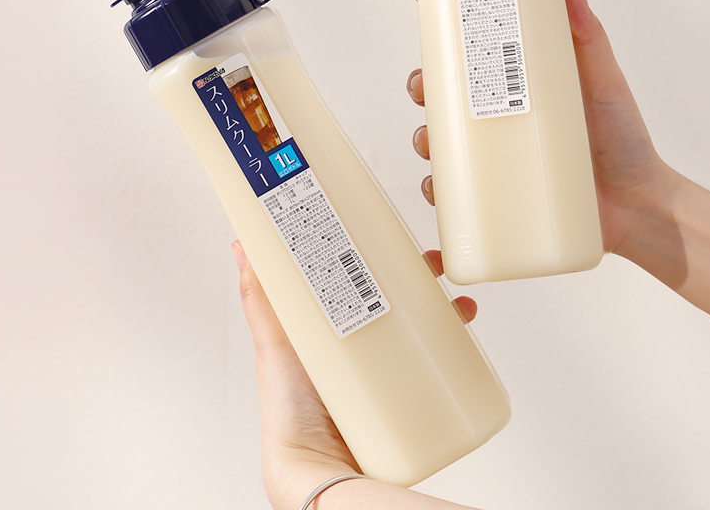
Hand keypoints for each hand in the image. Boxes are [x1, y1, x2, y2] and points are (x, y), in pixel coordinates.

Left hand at [232, 241, 476, 508]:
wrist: (317, 471)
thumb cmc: (287, 413)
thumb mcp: (274, 343)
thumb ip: (259, 298)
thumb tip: (244, 246)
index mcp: (332, 329)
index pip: (361, 280)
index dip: (382, 258)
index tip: (395, 238)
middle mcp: (361, 348)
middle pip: (398, 301)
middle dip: (421, 278)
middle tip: (435, 264)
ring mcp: (385, 372)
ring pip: (422, 331)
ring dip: (446, 311)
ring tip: (461, 304)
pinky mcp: (405, 396)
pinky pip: (435, 369)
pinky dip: (456, 352)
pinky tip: (465, 338)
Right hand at [407, 0, 709, 345]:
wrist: (638, 206)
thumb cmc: (625, 142)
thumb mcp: (605, 83)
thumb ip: (589, 38)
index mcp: (522, 87)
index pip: (475, 52)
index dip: (444, 30)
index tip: (423, 0)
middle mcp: (503, 119)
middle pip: (445, 97)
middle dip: (422, 88)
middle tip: (424, 88)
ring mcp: (498, 157)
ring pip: (442, 144)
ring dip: (425, 139)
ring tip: (431, 144)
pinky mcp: (499, 194)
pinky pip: (456, 193)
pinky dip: (438, 190)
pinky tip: (439, 187)